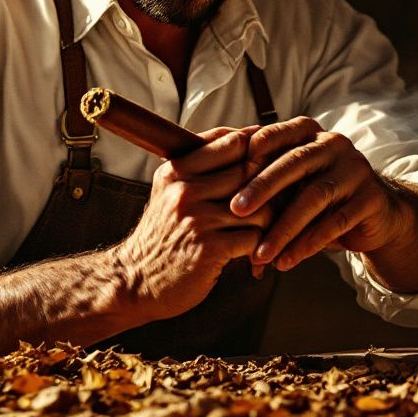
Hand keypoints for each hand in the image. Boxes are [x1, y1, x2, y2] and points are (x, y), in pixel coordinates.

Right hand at [112, 127, 269, 321]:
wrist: (135, 280)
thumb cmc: (162, 235)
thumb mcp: (169, 191)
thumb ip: (199, 166)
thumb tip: (243, 136)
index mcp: (176, 171)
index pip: (230, 142)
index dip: (258, 146)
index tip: (272, 155)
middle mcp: (185, 190)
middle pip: (250, 171)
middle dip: (271, 184)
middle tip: (282, 196)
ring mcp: (197, 219)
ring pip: (258, 206)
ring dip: (266, 220)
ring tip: (263, 229)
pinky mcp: (210, 248)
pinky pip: (253, 236)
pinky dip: (257, 245)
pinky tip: (251, 252)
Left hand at [229, 117, 412, 271]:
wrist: (375, 215)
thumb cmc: (318, 197)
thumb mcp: (291, 182)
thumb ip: (261, 178)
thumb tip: (210, 188)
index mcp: (309, 132)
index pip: (277, 134)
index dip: (251, 152)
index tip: (227, 172)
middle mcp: (333, 144)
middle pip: (294, 163)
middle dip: (262, 187)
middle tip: (235, 210)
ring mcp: (355, 170)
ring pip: (315, 197)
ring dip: (284, 227)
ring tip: (261, 253)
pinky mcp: (370, 198)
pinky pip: (335, 223)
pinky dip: (308, 244)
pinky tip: (287, 260)